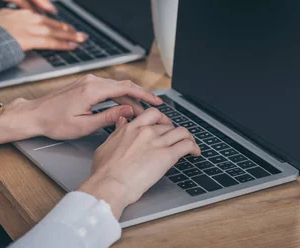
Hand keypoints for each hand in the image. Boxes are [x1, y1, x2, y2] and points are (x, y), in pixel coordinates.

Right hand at [0, 8, 86, 50]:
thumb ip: (11, 27)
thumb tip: (20, 33)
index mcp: (15, 14)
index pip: (40, 17)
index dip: (55, 23)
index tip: (65, 26)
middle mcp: (22, 18)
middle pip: (50, 23)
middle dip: (67, 28)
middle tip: (80, 33)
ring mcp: (25, 28)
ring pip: (53, 31)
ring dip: (70, 36)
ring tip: (82, 39)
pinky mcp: (26, 39)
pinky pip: (49, 42)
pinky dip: (62, 44)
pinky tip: (72, 46)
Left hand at [0, 75, 163, 148]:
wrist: (33, 115)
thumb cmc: (53, 122)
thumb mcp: (84, 126)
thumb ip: (109, 117)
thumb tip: (129, 110)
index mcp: (93, 90)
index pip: (126, 88)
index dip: (144, 94)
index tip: (157, 101)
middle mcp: (91, 81)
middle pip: (124, 85)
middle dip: (141, 96)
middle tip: (154, 106)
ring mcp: (88, 81)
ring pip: (116, 87)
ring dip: (130, 98)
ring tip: (140, 111)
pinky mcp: (85, 85)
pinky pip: (107, 88)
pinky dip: (119, 96)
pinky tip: (124, 106)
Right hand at [78, 109, 199, 218]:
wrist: (110, 185)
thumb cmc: (104, 172)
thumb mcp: (106, 145)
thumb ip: (117, 131)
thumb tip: (121, 121)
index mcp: (132, 128)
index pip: (153, 114)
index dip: (162, 119)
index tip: (164, 125)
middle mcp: (146, 132)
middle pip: (168, 125)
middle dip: (174, 132)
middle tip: (176, 140)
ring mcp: (158, 142)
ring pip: (181, 132)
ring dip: (187, 138)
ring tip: (189, 145)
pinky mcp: (167, 155)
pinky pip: (187, 145)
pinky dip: (194, 147)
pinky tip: (195, 153)